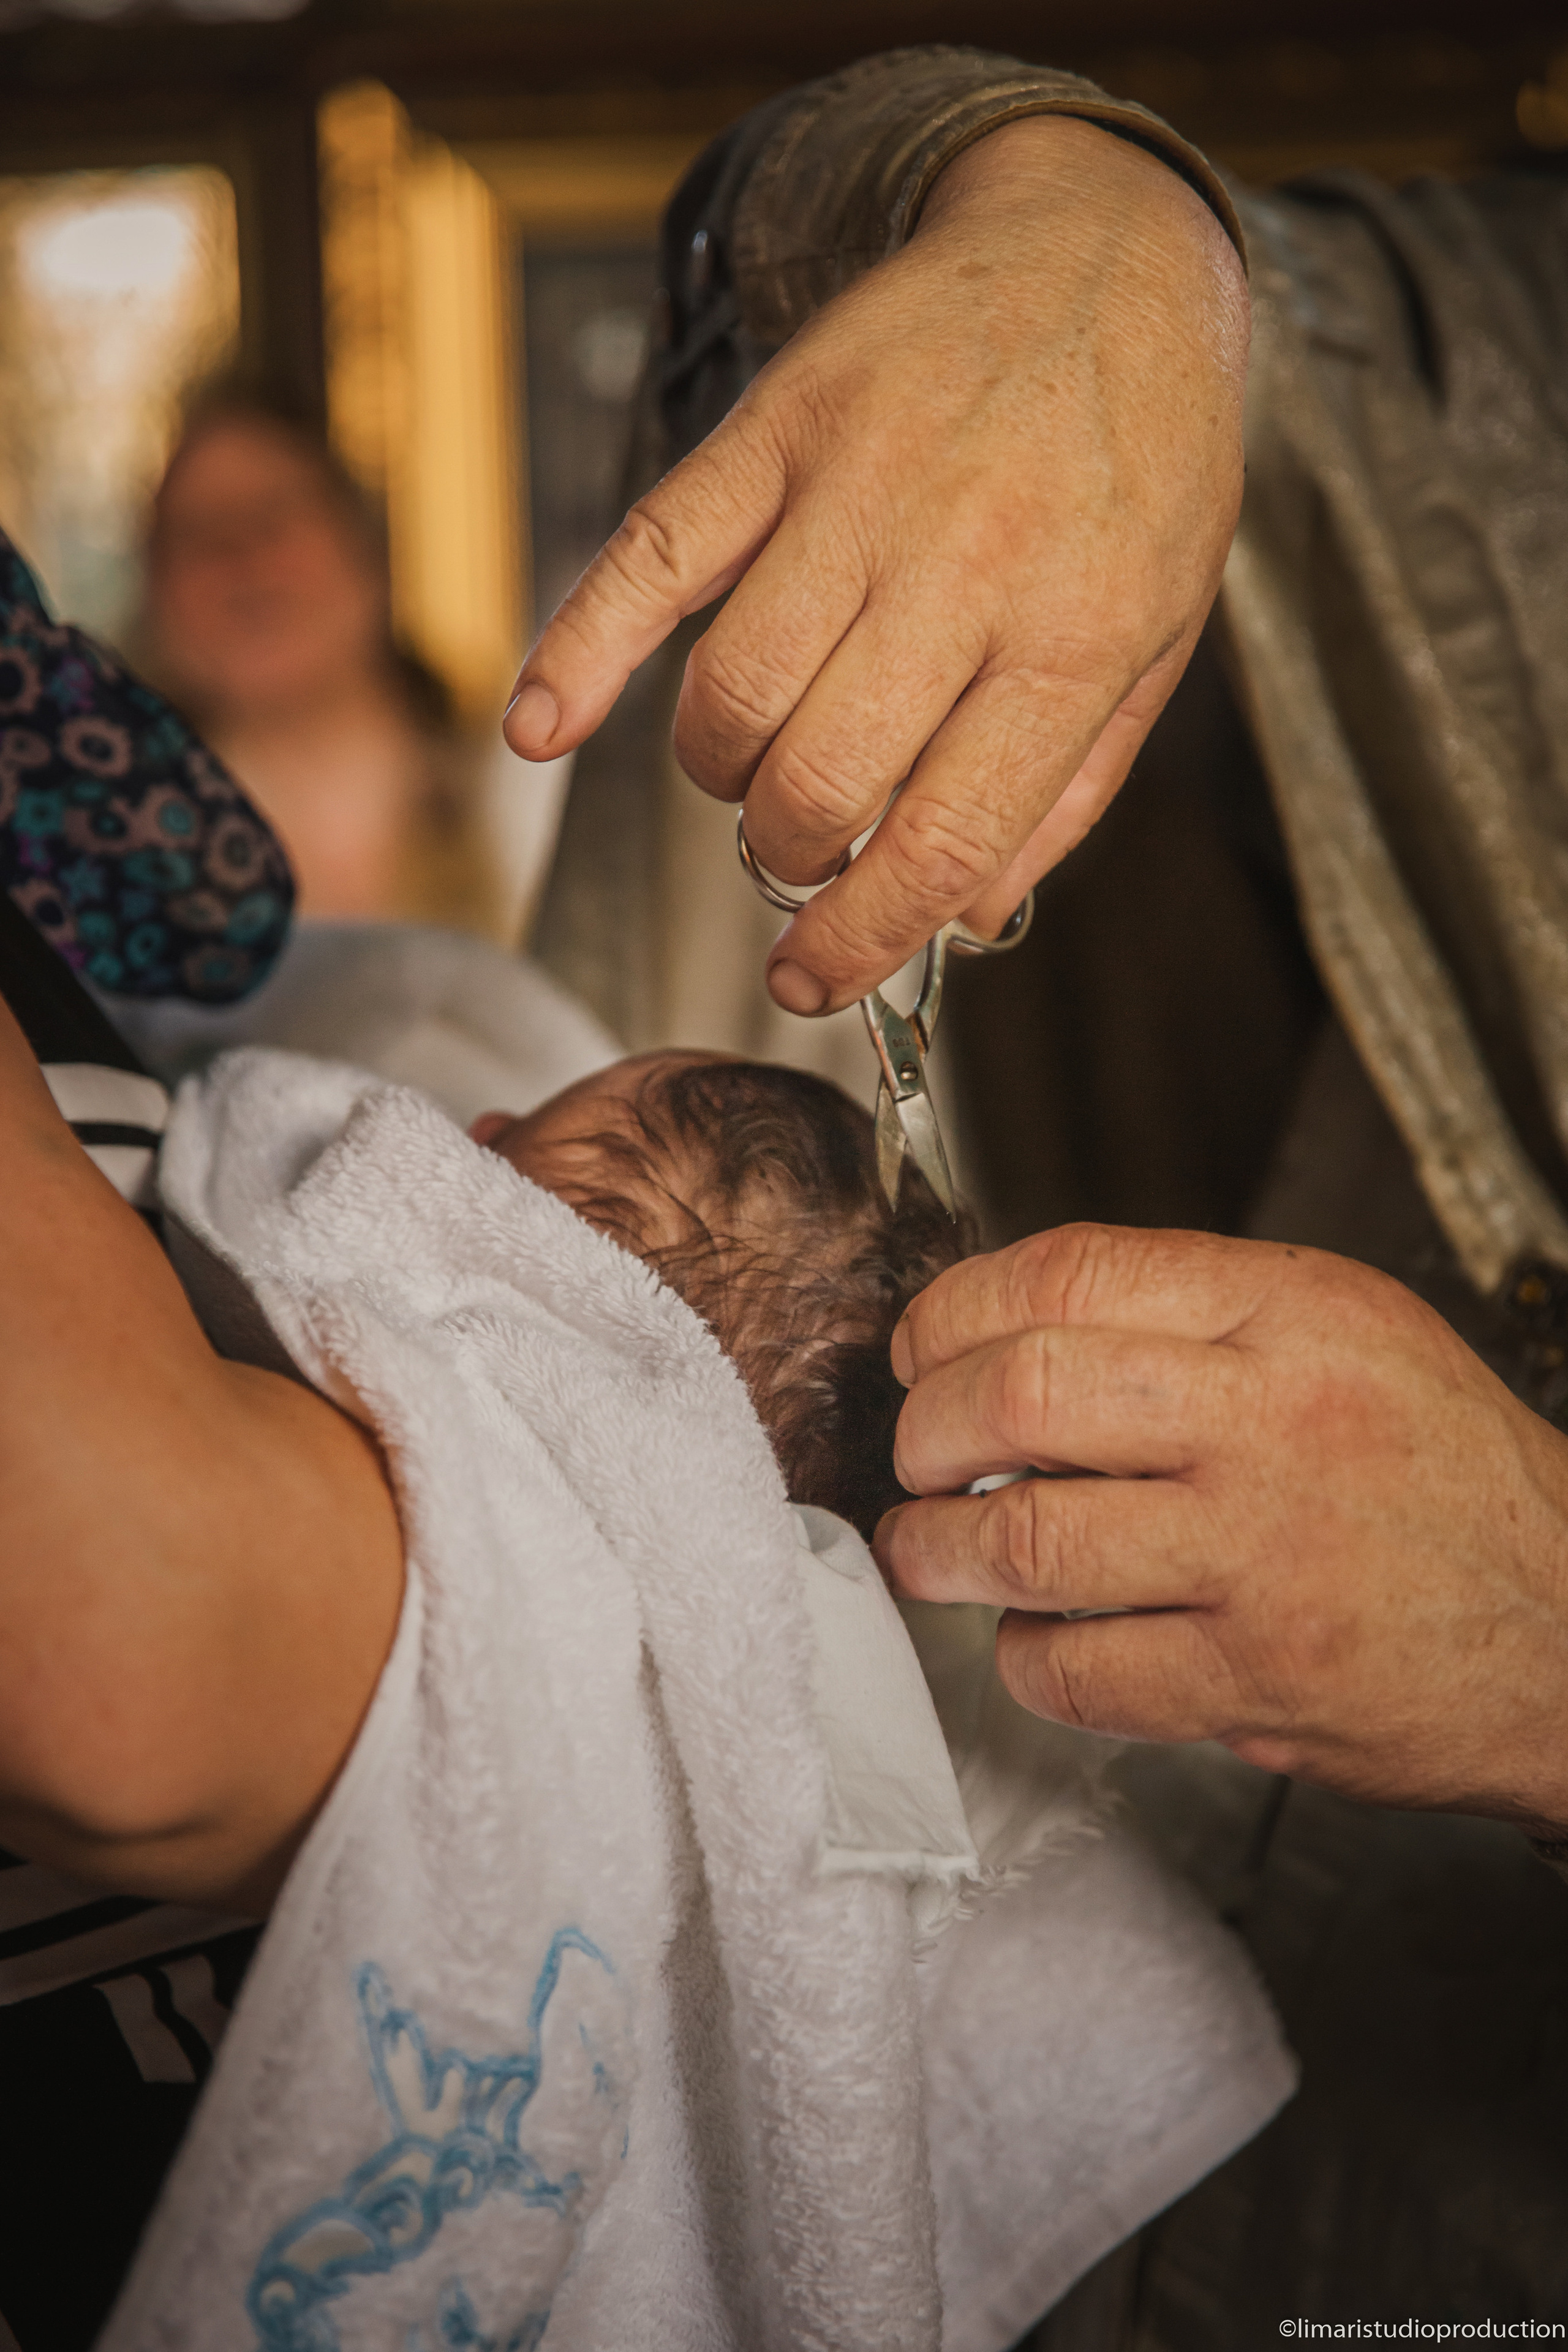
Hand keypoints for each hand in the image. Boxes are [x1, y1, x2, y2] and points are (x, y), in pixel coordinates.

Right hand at [505, 116, 1248, 1012]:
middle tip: (804, 846)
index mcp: (1071, 636)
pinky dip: (578, 652)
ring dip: (723, 775)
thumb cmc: (1138, 464)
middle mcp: (961, 566)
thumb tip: (967, 919)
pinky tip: (540, 729)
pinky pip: (650, 556)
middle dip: (791, 856)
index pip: (940, 841)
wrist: (1105, 246)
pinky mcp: (773, 427)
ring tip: (758, 767)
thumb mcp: (1157, 638)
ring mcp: (855, 488)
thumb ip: (1068, 788)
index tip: (808, 982)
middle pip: (818, 782)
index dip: (859, 941)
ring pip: (731, 696)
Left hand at [874, 1223, 1567, 1835]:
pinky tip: (1035, 1636)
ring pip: (1026, 1540)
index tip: (924, 1345)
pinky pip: (1076, 1670)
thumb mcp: (1345, 1333)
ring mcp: (1261, 1561)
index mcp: (1293, 1316)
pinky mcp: (1254, 1683)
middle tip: (914, 1451)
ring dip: (938, 1549)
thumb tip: (1011, 1326)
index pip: (1070, 1274)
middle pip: (1023, 1394)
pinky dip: (1023, 1656)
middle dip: (926, 1425)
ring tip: (926, 1548)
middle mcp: (1273, 1426)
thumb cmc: (1446, 1478)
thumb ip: (1191, 1314)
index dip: (957, 1309)